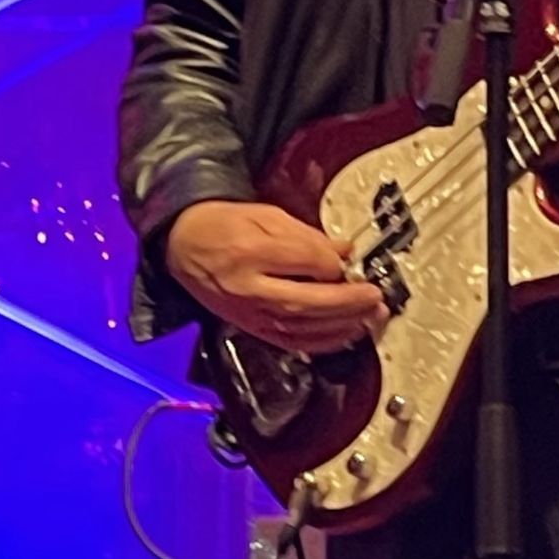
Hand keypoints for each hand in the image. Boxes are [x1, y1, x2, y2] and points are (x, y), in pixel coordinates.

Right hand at [165, 200, 385, 354]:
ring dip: (341, 325)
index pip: (303, 261)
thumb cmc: (223, 226)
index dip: (332, 262)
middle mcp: (248, 288)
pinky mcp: (250, 327)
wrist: (184, 244)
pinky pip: (290, 342)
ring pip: (300, 327)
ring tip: (369, 317)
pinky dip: (321, 342)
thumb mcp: (265, 215)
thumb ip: (307, 235)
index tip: (349, 259)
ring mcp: (248, 313)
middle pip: (304, 301)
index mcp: (249, 251)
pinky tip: (345, 335)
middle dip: (346, 302)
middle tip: (375, 297)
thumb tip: (343, 250)